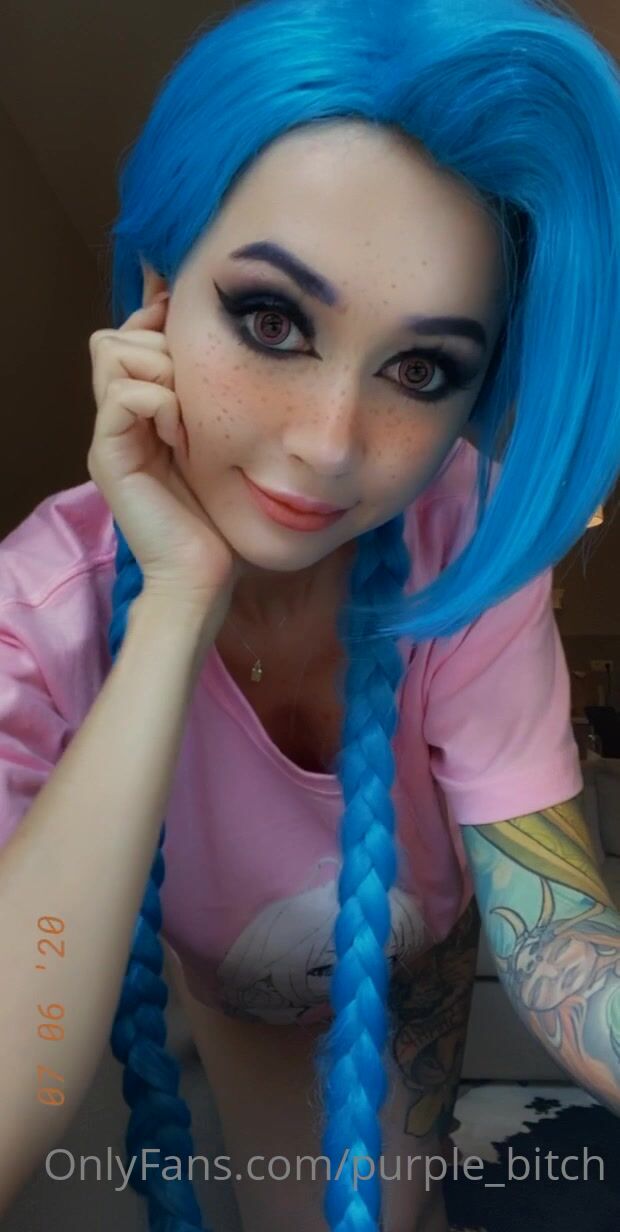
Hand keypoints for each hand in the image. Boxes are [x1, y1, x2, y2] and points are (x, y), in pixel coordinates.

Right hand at [87, 294, 244, 614]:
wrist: (202, 575)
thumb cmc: (219, 516)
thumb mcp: (216, 442)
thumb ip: (204, 401)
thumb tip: (221, 347)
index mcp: (138, 415)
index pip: (124, 340)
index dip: (154, 326)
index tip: (194, 340)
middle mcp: (116, 422)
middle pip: (113, 340)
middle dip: (159, 349)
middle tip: (194, 393)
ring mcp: (109, 438)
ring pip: (112, 356)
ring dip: (159, 373)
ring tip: (188, 416)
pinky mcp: (109, 458)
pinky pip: (123, 396)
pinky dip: (157, 402)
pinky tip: (181, 434)